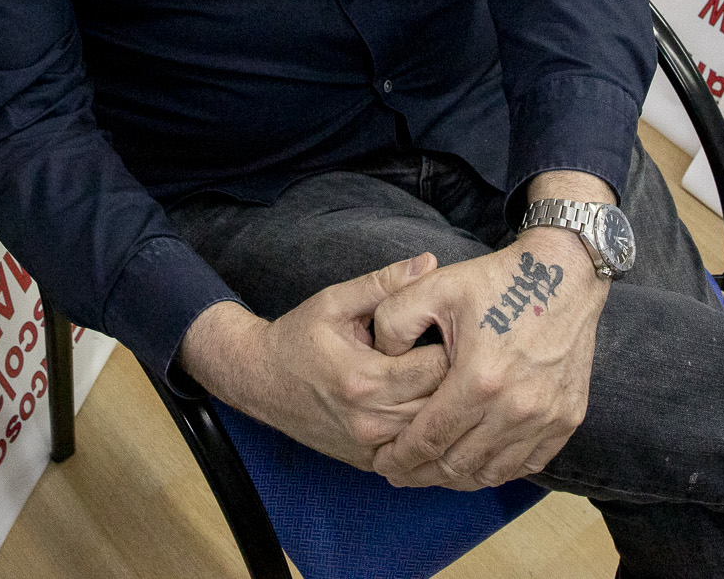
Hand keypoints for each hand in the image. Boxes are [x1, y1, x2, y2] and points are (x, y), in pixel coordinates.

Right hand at [178, 255, 452, 469]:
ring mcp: (370, 446)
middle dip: (459, 380)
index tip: (459, 331)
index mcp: (366, 378)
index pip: (438, 369)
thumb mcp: (335, 301)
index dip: (456, 348)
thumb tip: (429, 262)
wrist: (258, 381)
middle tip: (465, 355)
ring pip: (433, 434)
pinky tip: (433, 407)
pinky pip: (415, 453)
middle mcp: (370, 420)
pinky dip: (429, 432)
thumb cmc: (298, 337)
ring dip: (447, 408)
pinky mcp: (369, 461)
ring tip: (453, 379)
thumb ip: (384, 283)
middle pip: (442, 406)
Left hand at [365, 232, 609, 490]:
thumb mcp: (433, 288)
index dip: (401, 457)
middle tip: (399, 473)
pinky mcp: (567, 419)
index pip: (430, 439)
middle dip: (422, 474)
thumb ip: (393, 322)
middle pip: (458, 464)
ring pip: (492, 471)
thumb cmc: (494, 282)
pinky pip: (528, 464)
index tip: (382, 463)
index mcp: (479, 379)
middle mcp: (516, 408)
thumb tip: (378, 359)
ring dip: (457, 478)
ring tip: (432, 472)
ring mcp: (547, 418)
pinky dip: (497, 470)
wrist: (564, 275)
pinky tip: (476, 464)